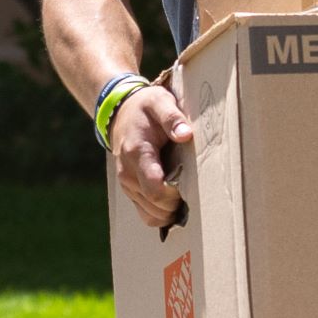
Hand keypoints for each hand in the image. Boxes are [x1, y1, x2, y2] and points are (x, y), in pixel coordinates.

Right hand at [108, 81, 191, 228]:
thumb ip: (172, 117)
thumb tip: (185, 134)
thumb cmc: (145, 107)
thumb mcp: (159, 102)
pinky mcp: (131, 191)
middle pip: (155, 205)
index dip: (175, 194)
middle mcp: (128, 173)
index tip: (191, 182)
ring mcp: (128, 185)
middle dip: (177, 202)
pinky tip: (176, 201)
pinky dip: (163, 213)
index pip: (155, 189)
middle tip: (195, 187)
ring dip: (171, 210)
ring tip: (187, 193)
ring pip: (152, 214)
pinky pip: (147, 215)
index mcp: (136, 153)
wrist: (121, 113)